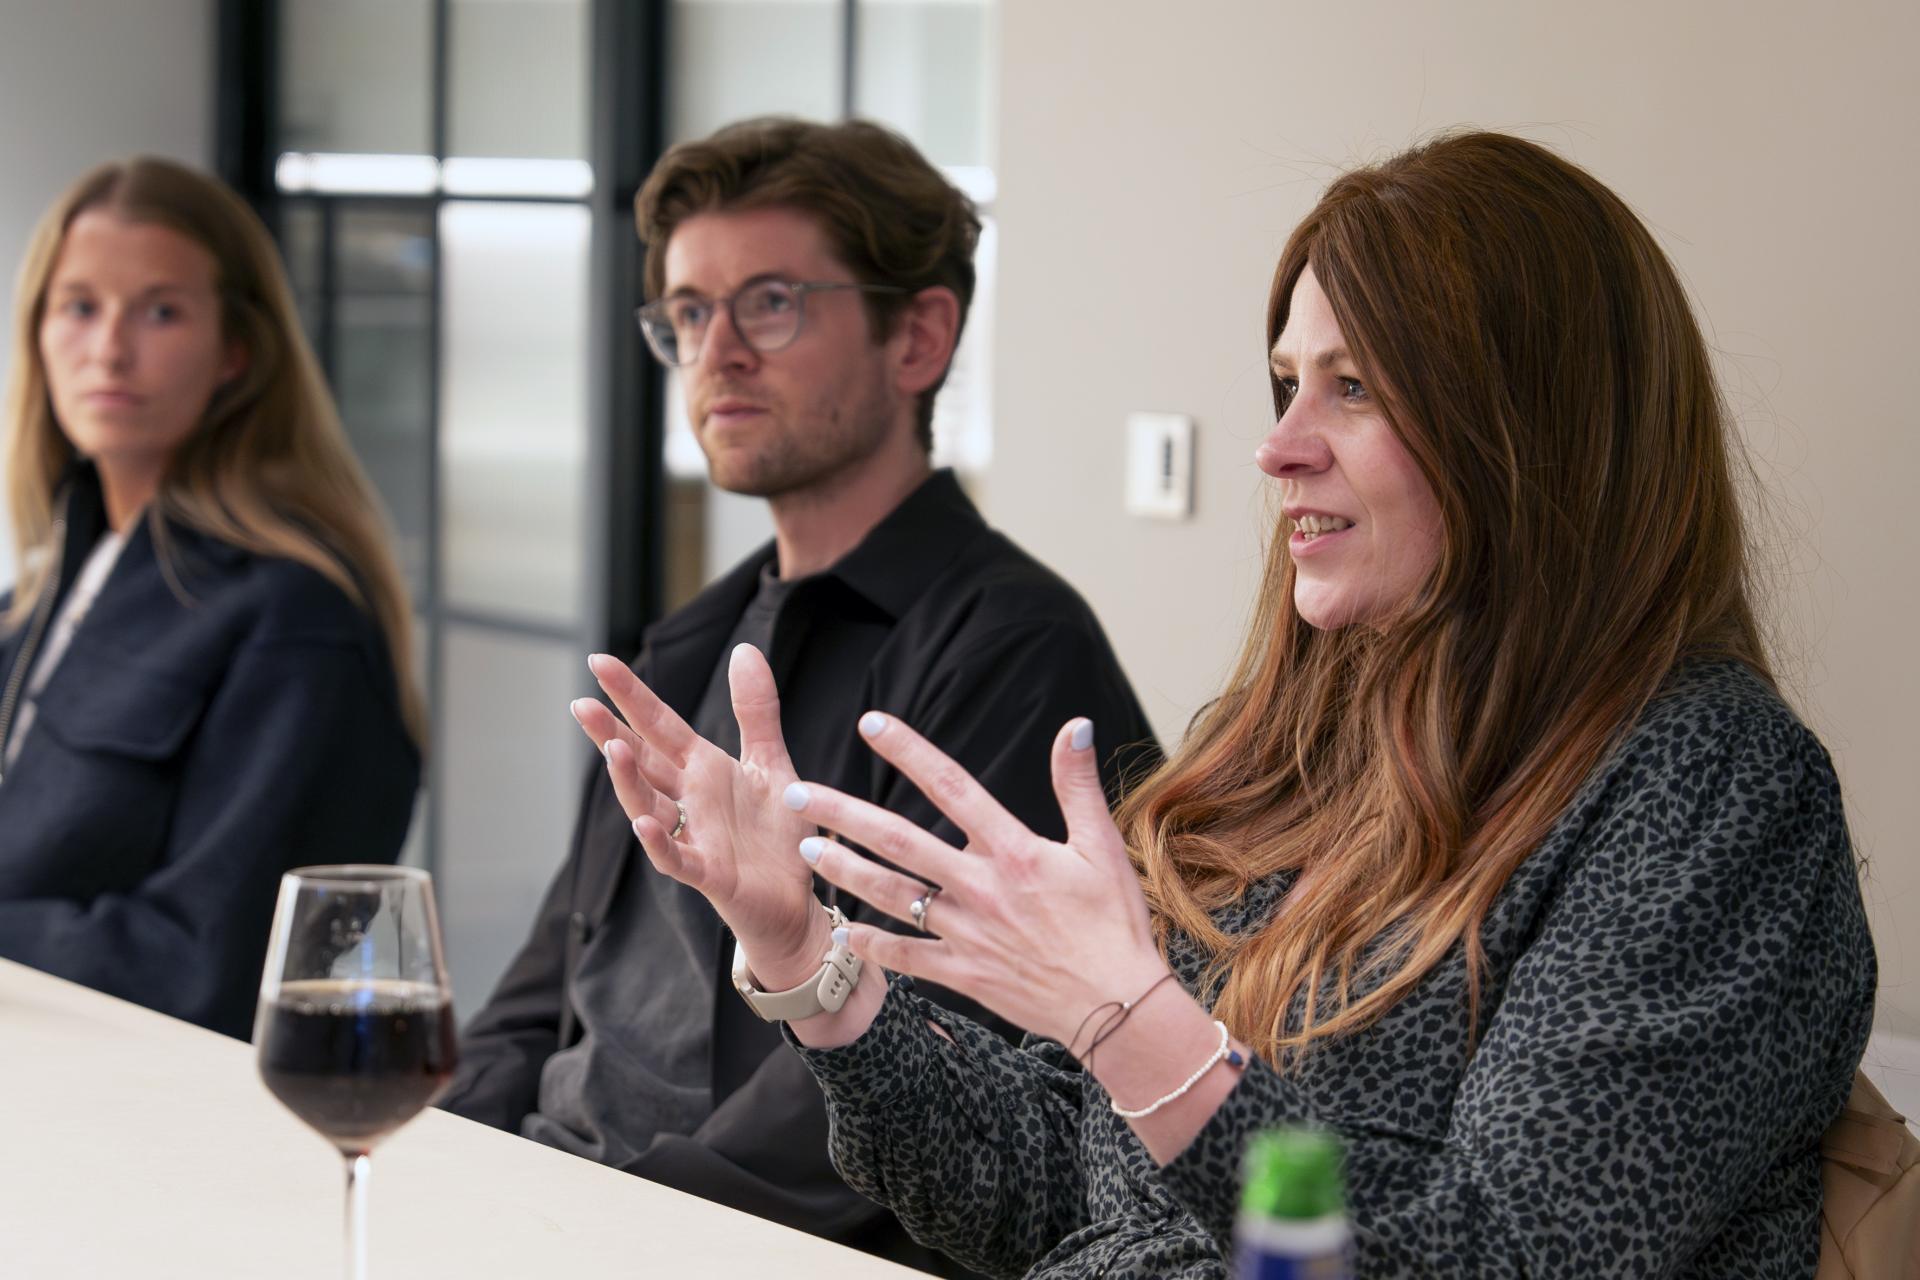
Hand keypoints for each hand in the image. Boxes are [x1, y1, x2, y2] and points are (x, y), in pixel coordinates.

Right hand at [570, 644, 824, 979]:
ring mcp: (694, 837)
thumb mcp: (770, 762)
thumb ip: (755, 710)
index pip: (659, 725)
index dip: (631, 695)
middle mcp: (690, 800)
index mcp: (702, 769)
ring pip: (648, 806)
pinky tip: (643, 824)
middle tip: (580, 702)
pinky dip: (658, 843)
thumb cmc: (776, 836)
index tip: (600, 662)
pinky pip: (676, 858)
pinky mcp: (709, 874)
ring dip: (629, 781)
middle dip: (611, 733)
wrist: (796, 901)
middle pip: (642, 762)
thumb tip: (743, 648)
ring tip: (613, 748)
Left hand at [782, 712, 1169, 1047]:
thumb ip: (1078, 785)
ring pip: (891, 896)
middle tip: (797, 794)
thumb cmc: (1114, 924)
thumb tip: (1077, 725)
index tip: (870, 724)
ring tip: (806, 849)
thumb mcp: (1102, 847)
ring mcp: (966, 933)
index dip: (910, 752)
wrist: (1117, 1007)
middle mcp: (980, 887)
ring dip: (844, 872)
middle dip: (844, 815)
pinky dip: (872, 946)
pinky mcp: (963, 973)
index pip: (952, 787)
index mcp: (1013, 850)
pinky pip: (906, 957)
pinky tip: (841, 933)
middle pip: (900, 842)